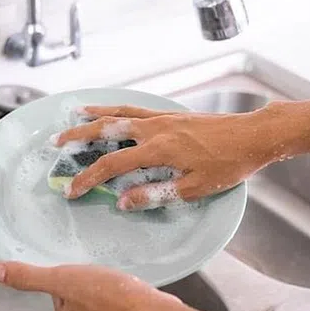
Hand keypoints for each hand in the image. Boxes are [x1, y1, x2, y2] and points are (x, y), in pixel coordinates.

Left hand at [0, 261, 180, 310]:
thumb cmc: (109, 295)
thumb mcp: (63, 278)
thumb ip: (29, 276)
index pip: (61, 291)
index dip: (71, 277)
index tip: (84, 272)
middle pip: (81, 298)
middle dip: (91, 285)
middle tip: (103, 275)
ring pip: (102, 306)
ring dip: (110, 294)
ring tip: (120, 283)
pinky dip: (126, 303)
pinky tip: (133, 294)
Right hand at [54, 105, 283, 210]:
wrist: (253, 135)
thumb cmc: (228, 164)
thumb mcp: (195, 187)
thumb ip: (156, 194)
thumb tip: (123, 201)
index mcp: (159, 149)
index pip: (112, 165)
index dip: (88, 178)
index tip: (71, 191)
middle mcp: (155, 128)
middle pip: (107, 129)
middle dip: (78, 136)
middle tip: (56, 142)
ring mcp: (162, 117)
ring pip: (119, 113)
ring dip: (93, 114)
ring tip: (73, 114)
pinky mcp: (170, 114)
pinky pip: (135, 109)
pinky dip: (116, 108)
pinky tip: (110, 111)